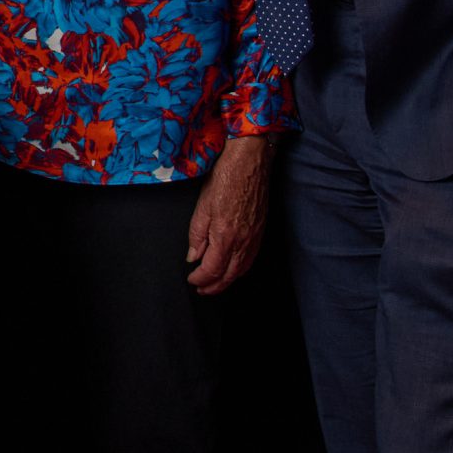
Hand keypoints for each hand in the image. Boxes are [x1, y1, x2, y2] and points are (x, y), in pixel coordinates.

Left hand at [187, 135, 271, 294]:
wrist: (250, 162)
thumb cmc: (225, 178)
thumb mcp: (202, 206)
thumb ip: (197, 235)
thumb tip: (193, 257)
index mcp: (226, 236)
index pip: (212, 269)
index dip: (200, 279)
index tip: (191, 280)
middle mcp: (243, 241)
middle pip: (229, 275)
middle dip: (214, 286)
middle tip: (201, 290)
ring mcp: (255, 237)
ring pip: (242, 269)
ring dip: (228, 280)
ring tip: (215, 284)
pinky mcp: (261, 231)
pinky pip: (251, 258)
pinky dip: (240, 269)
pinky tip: (233, 268)